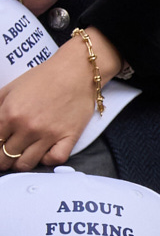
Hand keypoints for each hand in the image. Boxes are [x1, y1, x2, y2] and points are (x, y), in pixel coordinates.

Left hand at [0, 26, 118, 170]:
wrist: (76, 71)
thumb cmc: (44, 77)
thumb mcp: (11, 88)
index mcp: (10, 113)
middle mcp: (28, 127)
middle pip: (6, 158)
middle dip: (2, 159)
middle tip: (5, 156)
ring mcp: (49, 134)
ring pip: (27, 164)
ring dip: (20, 163)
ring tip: (21, 157)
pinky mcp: (68, 137)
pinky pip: (54, 160)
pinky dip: (47, 160)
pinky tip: (44, 152)